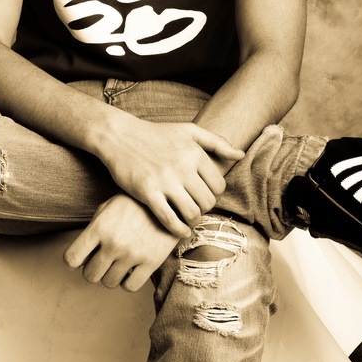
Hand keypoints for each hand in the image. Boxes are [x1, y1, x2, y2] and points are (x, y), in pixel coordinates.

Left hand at [63, 194, 179, 291]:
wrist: (168, 200)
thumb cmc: (134, 203)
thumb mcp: (108, 207)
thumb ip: (93, 229)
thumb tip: (81, 255)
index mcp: (99, 227)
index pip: (71, 258)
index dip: (74, 260)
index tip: (82, 257)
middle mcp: (113, 243)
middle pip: (90, 275)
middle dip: (93, 269)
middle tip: (103, 259)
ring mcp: (132, 254)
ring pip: (108, 283)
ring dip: (111, 275)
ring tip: (118, 262)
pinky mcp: (150, 263)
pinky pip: (129, 287)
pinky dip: (127, 281)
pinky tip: (131, 268)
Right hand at [99, 118, 243, 236]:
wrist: (120, 136)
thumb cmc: (157, 134)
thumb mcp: (189, 131)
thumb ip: (217, 142)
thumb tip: (241, 155)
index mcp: (194, 153)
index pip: (219, 186)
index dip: (214, 194)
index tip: (204, 193)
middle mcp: (182, 167)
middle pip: (207, 202)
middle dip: (204, 207)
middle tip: (196, 206)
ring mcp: (164, 181)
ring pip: (192, 213)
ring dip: (193, 220)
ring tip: (188, 217)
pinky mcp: (147, 193)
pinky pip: (169, 220)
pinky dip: (178, 230)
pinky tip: (180, 231)